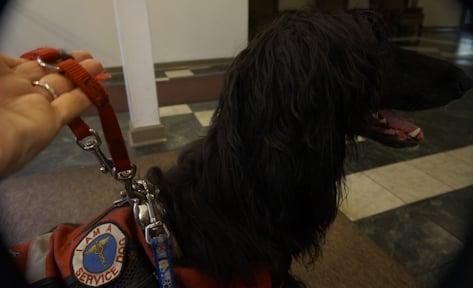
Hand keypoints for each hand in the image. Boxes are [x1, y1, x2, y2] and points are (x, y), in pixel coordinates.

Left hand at [0, 51, 103, 175]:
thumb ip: (5, 61)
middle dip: (69, 64)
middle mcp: (17, 91)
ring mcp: (35, 108)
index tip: (59, 51)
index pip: (27, 65)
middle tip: (87, 55)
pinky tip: (99, 86)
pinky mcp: (49, 124)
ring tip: (97, 64)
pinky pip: (71, 106)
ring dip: (81, 76)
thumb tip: (23, 58)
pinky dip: (86, 96)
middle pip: (49, 74)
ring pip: (63, 88)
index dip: (46, 57)